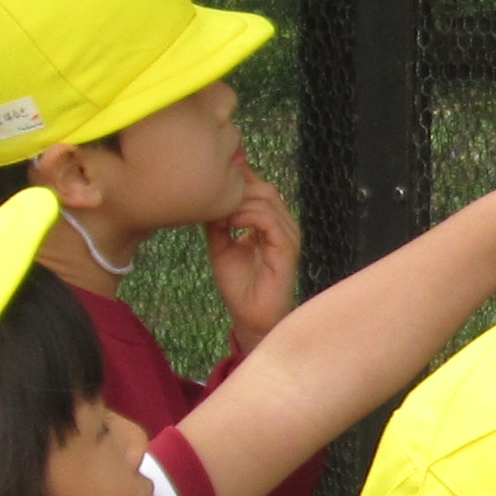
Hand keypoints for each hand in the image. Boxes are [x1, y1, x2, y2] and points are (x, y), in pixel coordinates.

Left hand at [208, 161, 302, 348]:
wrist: (250, 318)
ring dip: (239, 201)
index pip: (259, 190)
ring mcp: (288, 236)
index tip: (213, 178)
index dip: (239, 179)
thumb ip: (218, 222)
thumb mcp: (221, 246)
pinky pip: (269, 220)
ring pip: (267, 199)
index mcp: (271, 223)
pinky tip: (230, 223)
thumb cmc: (239, 286)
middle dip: (237, 188)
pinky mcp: (287, 250)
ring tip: (218, 212)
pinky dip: (247, 216)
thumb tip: (206, 197)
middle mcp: (284, 226)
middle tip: (213, 196)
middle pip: (265, 189)